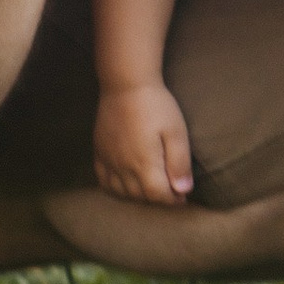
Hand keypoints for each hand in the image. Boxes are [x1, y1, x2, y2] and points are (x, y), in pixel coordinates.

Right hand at [93, 78, 194, 205]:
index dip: (173, 200)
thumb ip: (179, 163)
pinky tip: (125, 184)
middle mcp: (123, 167)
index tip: (183, 197)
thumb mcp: (176, 132)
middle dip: (157, 199)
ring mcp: (109, 160)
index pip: (158, 195)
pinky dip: (114, 188)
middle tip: (170, 192)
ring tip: (151, 188)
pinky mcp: (99, 152)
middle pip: (140, 197)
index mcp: (144, 164)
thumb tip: (183, 191)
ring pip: (121, 192)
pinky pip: (103, 180)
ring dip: (138, 196)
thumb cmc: (156, 105)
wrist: (126, 83)